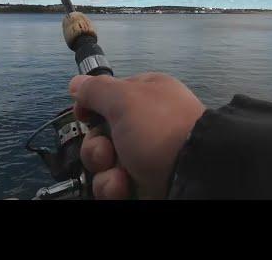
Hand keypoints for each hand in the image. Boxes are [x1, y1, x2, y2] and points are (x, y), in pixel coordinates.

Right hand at [69, 72, 205, 199]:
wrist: (195, 173)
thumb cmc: (159, 128)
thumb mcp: (125, 99)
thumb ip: (96, 90)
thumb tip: (76, 83)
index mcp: (145, 95)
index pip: (107, 97)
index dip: (91, 107)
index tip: (83, 115)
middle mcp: (144, 124)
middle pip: (100, 134)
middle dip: (96, 147)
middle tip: (107, 152)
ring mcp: (144, 155)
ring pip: (104, 163)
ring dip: (104, 171)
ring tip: (120, 176)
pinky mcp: (143, 182)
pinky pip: (114, 184)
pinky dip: (114, 187)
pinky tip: (124, 187)